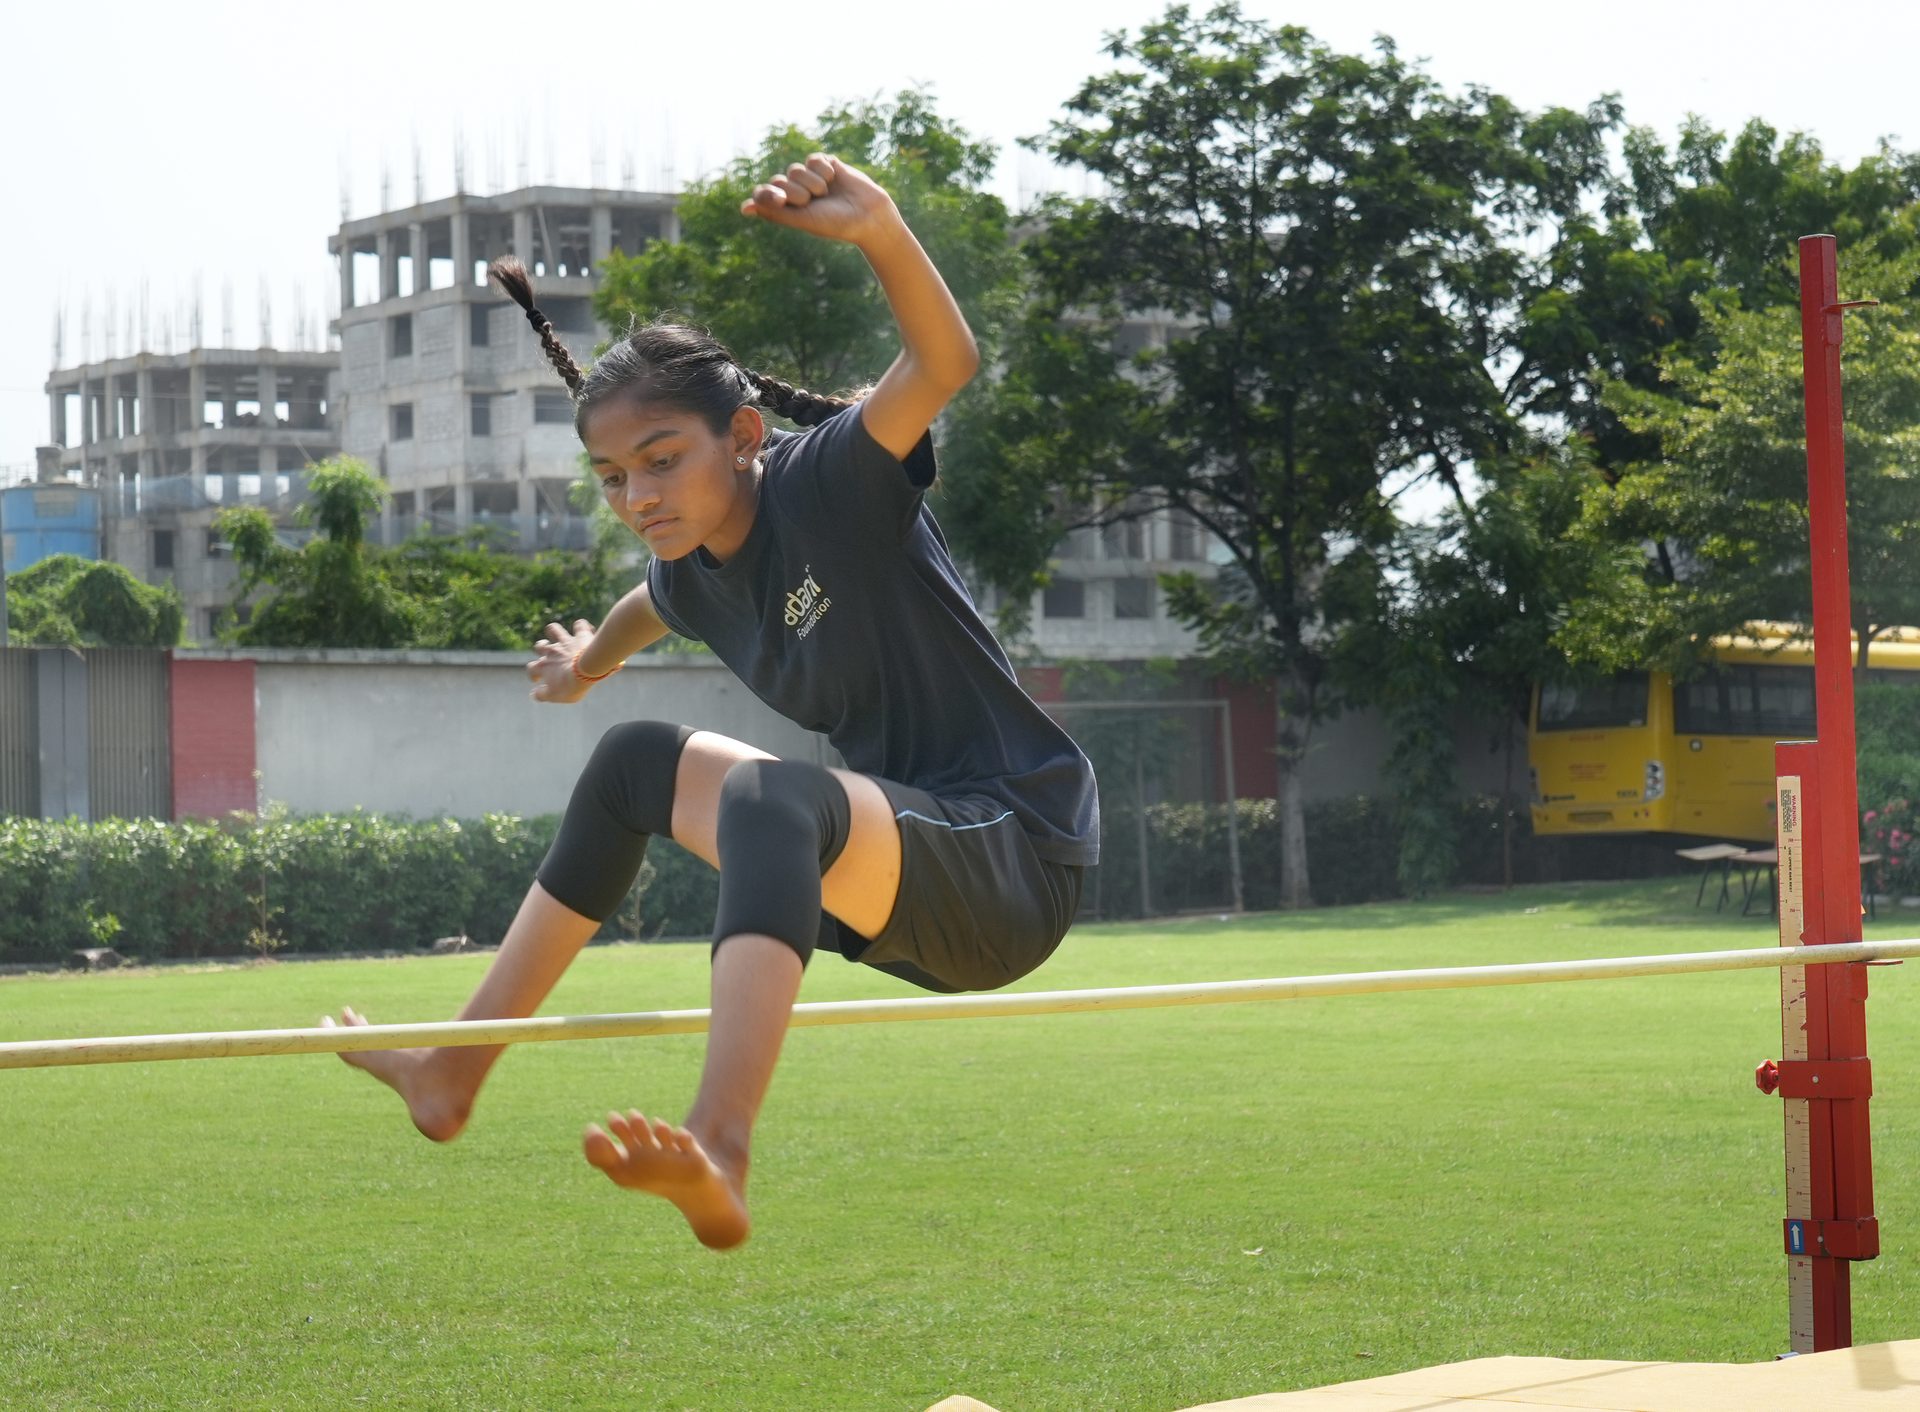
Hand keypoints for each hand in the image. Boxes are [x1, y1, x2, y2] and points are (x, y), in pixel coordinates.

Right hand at [527, 620, 596, 703]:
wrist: (587, 669)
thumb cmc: (571, 685)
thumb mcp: (554, 696)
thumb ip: (542, 695)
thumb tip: (534, 694)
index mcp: (543, 667)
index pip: (531, 669)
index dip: (533, 674)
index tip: (537, 678)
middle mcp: (552, 652)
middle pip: (539, 646)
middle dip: (541, 649)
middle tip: (548, 656)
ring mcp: (566, 642)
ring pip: (553, 629)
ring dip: (555, 631)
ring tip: (559, 636)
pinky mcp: (580, 636)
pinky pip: (580, 625)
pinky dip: (582, 627)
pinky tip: (587, 631)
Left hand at [738, 154, 901, 247]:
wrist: (868, 215)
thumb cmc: (834, 223)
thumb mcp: (802, 220)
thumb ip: (773, 212)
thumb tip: (744, 208)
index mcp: (786, 210)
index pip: (763, 194)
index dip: (770, 194)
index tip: (783, 201)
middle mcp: (795, 192)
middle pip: (779, 180)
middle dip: (795, 191)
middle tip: (812, 201)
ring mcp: (810, 178)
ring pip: (795, 169)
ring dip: (811, 182)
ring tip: (826, 192)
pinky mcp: (826, 165)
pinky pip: (813, 159)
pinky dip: (822, 170)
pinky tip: (834, 179)